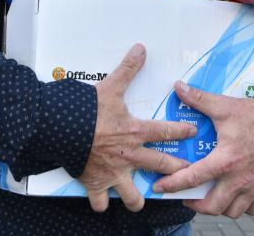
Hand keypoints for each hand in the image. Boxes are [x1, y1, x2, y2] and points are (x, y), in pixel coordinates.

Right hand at [79, 44, 196, 212]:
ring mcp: (113, 173)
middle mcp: (129, 155)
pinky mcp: (95, 183)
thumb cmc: (87, 108)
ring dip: (138, 199)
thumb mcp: (110, 85)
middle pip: (160, 167)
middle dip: (177, 171)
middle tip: (188, 174)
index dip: (182, 131)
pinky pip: (101, 203)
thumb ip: (128, 69)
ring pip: (133, 196)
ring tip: (141, 199)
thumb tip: (141, 49)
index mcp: (135, 131)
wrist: (60, 126)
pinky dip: (102, 204)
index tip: (193, 132)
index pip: (166, 131)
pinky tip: (105, 203)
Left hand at [152, 81, 253, 217]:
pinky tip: (234, 196)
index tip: (159, 188)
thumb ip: (199, 99)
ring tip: (208, 195)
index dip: (173, 185)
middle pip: (213, 206)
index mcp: (226, 159)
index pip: (194, 177)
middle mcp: (240, 179)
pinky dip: (243, 208)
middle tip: (186, 196)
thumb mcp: (225, 105)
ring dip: (219, 207)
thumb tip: (177, 86)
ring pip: (233, 211)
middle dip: (195, 205)